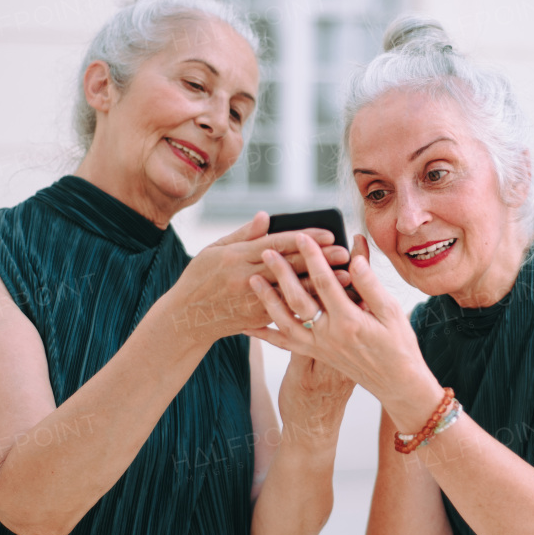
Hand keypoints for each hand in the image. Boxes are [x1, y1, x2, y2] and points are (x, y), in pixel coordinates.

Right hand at [168, 213, 350, 344]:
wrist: (187, 318)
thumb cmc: (201, 278)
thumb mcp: (215, 249)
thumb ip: (244, 234)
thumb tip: (267, 216)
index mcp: (235, 256)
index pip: (276, 244)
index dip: (304, 238)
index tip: (329, 234)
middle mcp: (245, 278)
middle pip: (289, 266)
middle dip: (319, 260)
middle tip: (346, 254)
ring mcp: (252, 300)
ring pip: (293, 290)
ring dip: (321, 284)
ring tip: (345, 278)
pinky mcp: (257, 317)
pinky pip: (287, 308)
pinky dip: (309, 302)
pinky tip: (329, 299)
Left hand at [245, 234, 442, 431]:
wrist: (396, 383)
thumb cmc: (398, 345)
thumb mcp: (391, 311)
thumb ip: (369, 284)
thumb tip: (354, 256)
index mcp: (350, 321)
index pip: (325, 282)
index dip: (312, 257)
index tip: (301, 236)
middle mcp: (330, 335)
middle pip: (298, 300)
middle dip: (281, 273)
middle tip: (268, 251)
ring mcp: (319, 347)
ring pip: (285, 322)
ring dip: (267, 300)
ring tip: (253, 279)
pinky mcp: (315, 355)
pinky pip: (285, 344)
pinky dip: (265, 334)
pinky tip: (248, 325)